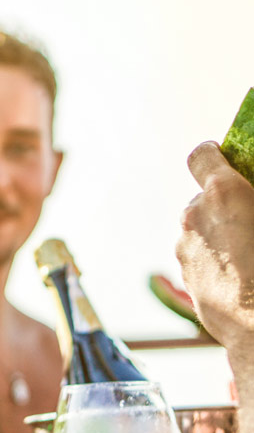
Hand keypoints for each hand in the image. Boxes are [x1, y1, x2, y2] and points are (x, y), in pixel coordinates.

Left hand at [177, 141, 253, 356]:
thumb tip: (250, 197)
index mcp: (223, 195)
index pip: (203, 156)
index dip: (213, 155)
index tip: (224, 158)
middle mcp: (194, 217)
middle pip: (205, 198)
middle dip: (226, 204)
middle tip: (253, 218)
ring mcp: (186, 249)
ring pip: (201, 229)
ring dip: (222, 233)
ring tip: (253, 252)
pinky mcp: (186, 277)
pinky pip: (201, 257)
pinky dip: (218, 259)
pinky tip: (246, 276)